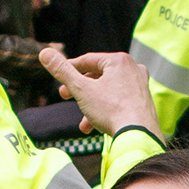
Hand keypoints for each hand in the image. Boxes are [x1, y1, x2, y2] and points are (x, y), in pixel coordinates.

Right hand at [35, 43, 155, 136]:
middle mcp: (133, 69)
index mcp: (119, 60)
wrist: (138, 135)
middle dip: (80, 89)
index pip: (88, 60)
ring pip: (108, 91)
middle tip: (65, 96)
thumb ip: (62, 71)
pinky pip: (119, 102)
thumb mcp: (81, 89)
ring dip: (91, 105)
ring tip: (82, 123)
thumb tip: (44, 53)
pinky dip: (106, 111)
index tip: (59, 77)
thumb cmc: (111, 110)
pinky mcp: (144, 102)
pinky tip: (96, 127)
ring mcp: (141, 86)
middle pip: (99, 76)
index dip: (70, 68)